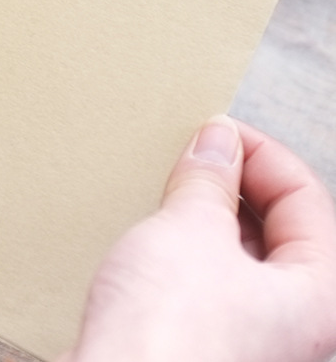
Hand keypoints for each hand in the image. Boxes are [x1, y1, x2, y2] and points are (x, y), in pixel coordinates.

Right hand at [63, 116, 335, 361]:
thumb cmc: (169, 338)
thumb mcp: (189, 231)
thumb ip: (209, 180)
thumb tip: (217, 140)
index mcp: (318, 298)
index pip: (306, 197)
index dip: (259, 153)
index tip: (216, 130)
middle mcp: (295, 325)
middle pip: (280, 228)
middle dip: (234, 184)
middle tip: (191, 155)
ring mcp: (251, 340)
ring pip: (240, 256)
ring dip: (206, 215)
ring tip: (168, 189)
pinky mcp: (207, 346)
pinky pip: (209, 282)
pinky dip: (186, 249)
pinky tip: (152, 236)